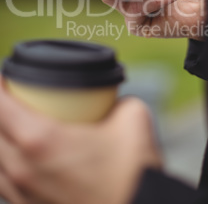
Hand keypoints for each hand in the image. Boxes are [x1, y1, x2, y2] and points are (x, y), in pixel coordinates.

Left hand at [0, 78, 161, 203]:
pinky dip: (9, 163)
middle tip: (13, 96)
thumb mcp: (132, 117)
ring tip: (16, 125)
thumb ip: (116, 99)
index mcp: (40, 141)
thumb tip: (110, 99)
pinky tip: (26, 157)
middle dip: (1, 110)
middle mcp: (23, 170)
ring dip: (2, 138)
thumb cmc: (133, 174)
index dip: (0, 86)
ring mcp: (23, 195)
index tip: (7, 76)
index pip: (0, 105)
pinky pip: (5, 182)